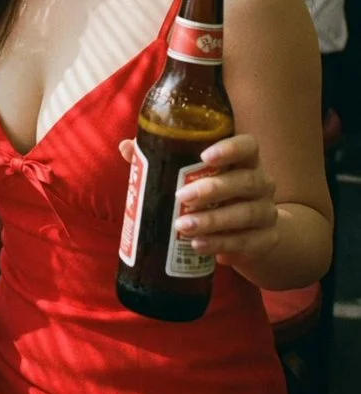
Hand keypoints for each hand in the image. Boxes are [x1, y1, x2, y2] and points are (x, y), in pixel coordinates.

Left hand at [119, 134, 278, 265]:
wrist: (252, 232)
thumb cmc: (217, 195)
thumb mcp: (197, 176)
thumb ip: (164, 159)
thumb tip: (127, 147)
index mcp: (246, 161)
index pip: (249, 146)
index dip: (231, 148)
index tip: (205, 156)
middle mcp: (262, 183)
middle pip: (247, 181)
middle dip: (213, 189)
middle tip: (181, 197)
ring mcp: (267, 213)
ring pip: (246, 214)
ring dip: (213, 221)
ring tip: (183, 228)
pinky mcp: (267, 240)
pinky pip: (248, 243)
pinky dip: (223, 245)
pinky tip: (200, 247)